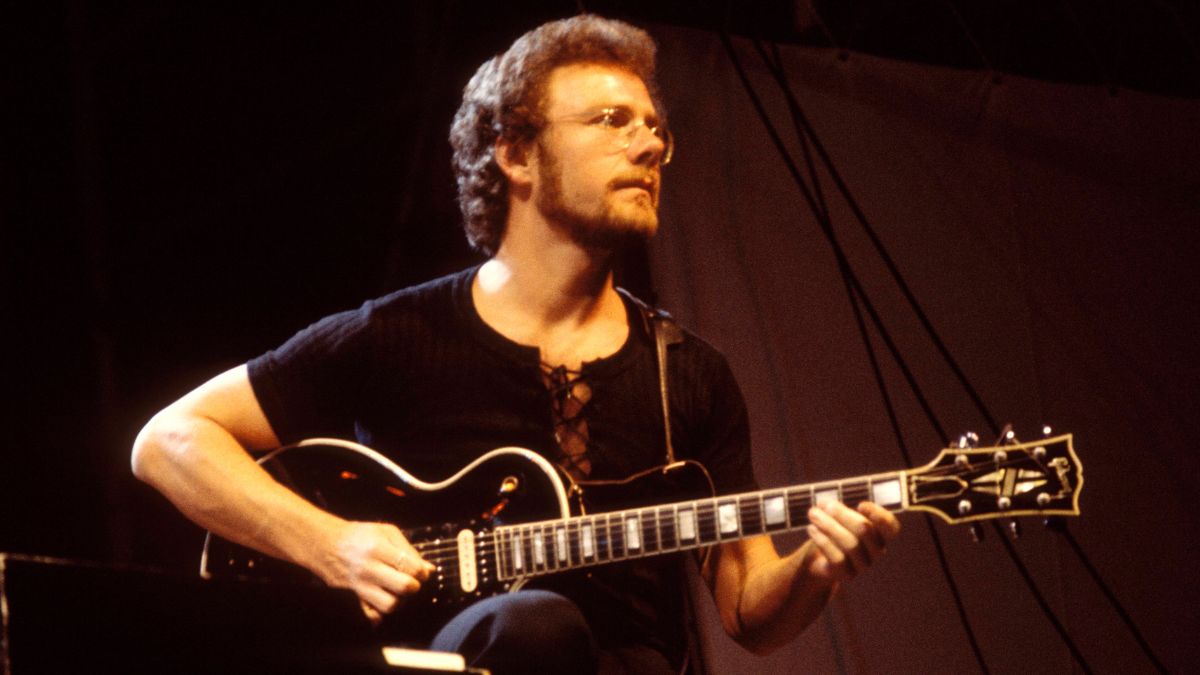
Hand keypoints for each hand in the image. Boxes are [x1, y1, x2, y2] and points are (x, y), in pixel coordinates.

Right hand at [315, 520, 435, 621]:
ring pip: (390, 605)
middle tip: (410, 581)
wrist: (325, 545)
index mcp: (378, 549)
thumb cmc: (360, 535)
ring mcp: (360, 585)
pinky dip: (380, 615)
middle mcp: (369, 569)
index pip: (411, 568)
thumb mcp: (385, 532)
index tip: (420, 570)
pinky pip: (371, 614)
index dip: (422, 572)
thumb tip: (429, 570)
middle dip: (414, 586)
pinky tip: (382, 602)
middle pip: (404, 588)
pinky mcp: (354, 596)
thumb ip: (409, 550)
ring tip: (397, 591)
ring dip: (400, 601)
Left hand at [804, 501, 899, 583]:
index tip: (861, 505)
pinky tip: (811, 528)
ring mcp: (862, 564)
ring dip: (829, 526)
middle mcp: (876, 551)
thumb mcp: (841, 518)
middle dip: (844, 515)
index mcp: (880, 534)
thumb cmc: (835, 531)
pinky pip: (837, 558)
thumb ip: (838, 510)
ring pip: (850, 545)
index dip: (880, 516)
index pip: (891, 528)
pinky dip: (823, 541)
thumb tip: (826, 505)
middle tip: (826, 505)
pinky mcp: (846, 574)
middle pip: (865, 531)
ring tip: (812, 514)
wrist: (820, 558)